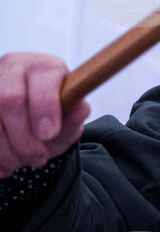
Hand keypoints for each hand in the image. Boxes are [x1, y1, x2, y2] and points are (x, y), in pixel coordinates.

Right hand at [0, 52, 89, 177]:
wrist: (32, 123)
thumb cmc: (53, 116)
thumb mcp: (70, 118)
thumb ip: (76, 114)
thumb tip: (79, 108)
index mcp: (43, 67)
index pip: (42, 77)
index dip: (44, 107)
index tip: (49, 134)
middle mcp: (13, 68)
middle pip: (10, 99)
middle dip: (24, 138)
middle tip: (39, 158)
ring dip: (5, 151)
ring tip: (21, 163)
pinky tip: (5, 164)